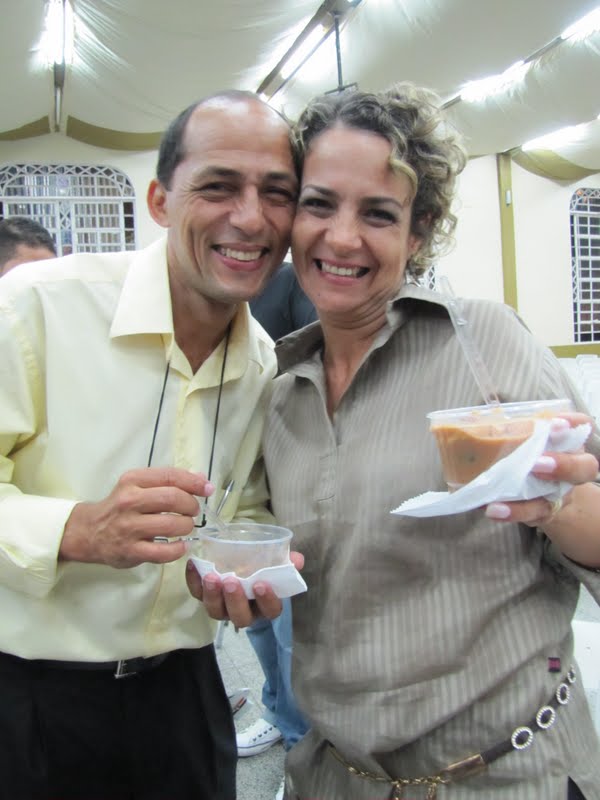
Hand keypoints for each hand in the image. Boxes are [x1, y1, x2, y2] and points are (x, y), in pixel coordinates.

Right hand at [60, 467, 214, 567]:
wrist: (88, 532)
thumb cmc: (120, 507)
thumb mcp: (139, 486)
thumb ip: (168, 482)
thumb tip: (201, 479)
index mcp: (133, 480)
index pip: (170, 476)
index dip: (194, 482)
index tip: (207, 489)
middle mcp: (129, 501)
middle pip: (173, 499)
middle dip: (191, 505)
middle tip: (193, 511)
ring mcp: (129, 527)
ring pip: (171, 525)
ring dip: (187, 526)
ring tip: (185, 527)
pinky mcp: (131, 551)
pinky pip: (163, 552)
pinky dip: (178, 549)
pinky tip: (181, 545)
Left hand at [186, 550, 304, 627]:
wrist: (243, 565)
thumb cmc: (263, 569)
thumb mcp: (277, 565)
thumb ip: (287, 563)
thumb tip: (297, 560)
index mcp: (265, 606)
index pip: (270, 611)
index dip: (266, 601)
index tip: (261, 584)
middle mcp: (244, 612)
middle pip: (240, 616)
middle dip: (235, 601)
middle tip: (231, 581)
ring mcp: (223, 607)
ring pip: (216, 611)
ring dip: (212, 595)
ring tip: (211, 577)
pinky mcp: (205, 597)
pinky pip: (197, 594)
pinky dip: (193, 581)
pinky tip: (194, 565)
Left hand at [485, 413, 598, 526]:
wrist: (544, 491)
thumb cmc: (532, 453)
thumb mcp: (527, 438)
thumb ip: (512, 429)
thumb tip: (475, 419)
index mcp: (568, 442)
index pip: (582, 426)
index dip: (574, 423)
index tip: (555, 422)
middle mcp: (571, 468)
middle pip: (584, 467)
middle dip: (563, 465)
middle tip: (537, 464)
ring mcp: (559, 493)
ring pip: (554, 501)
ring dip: (526, 503)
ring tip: (498, 505)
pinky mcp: (543, 511)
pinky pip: (532, 515)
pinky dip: (512, 513)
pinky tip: (493, 510)